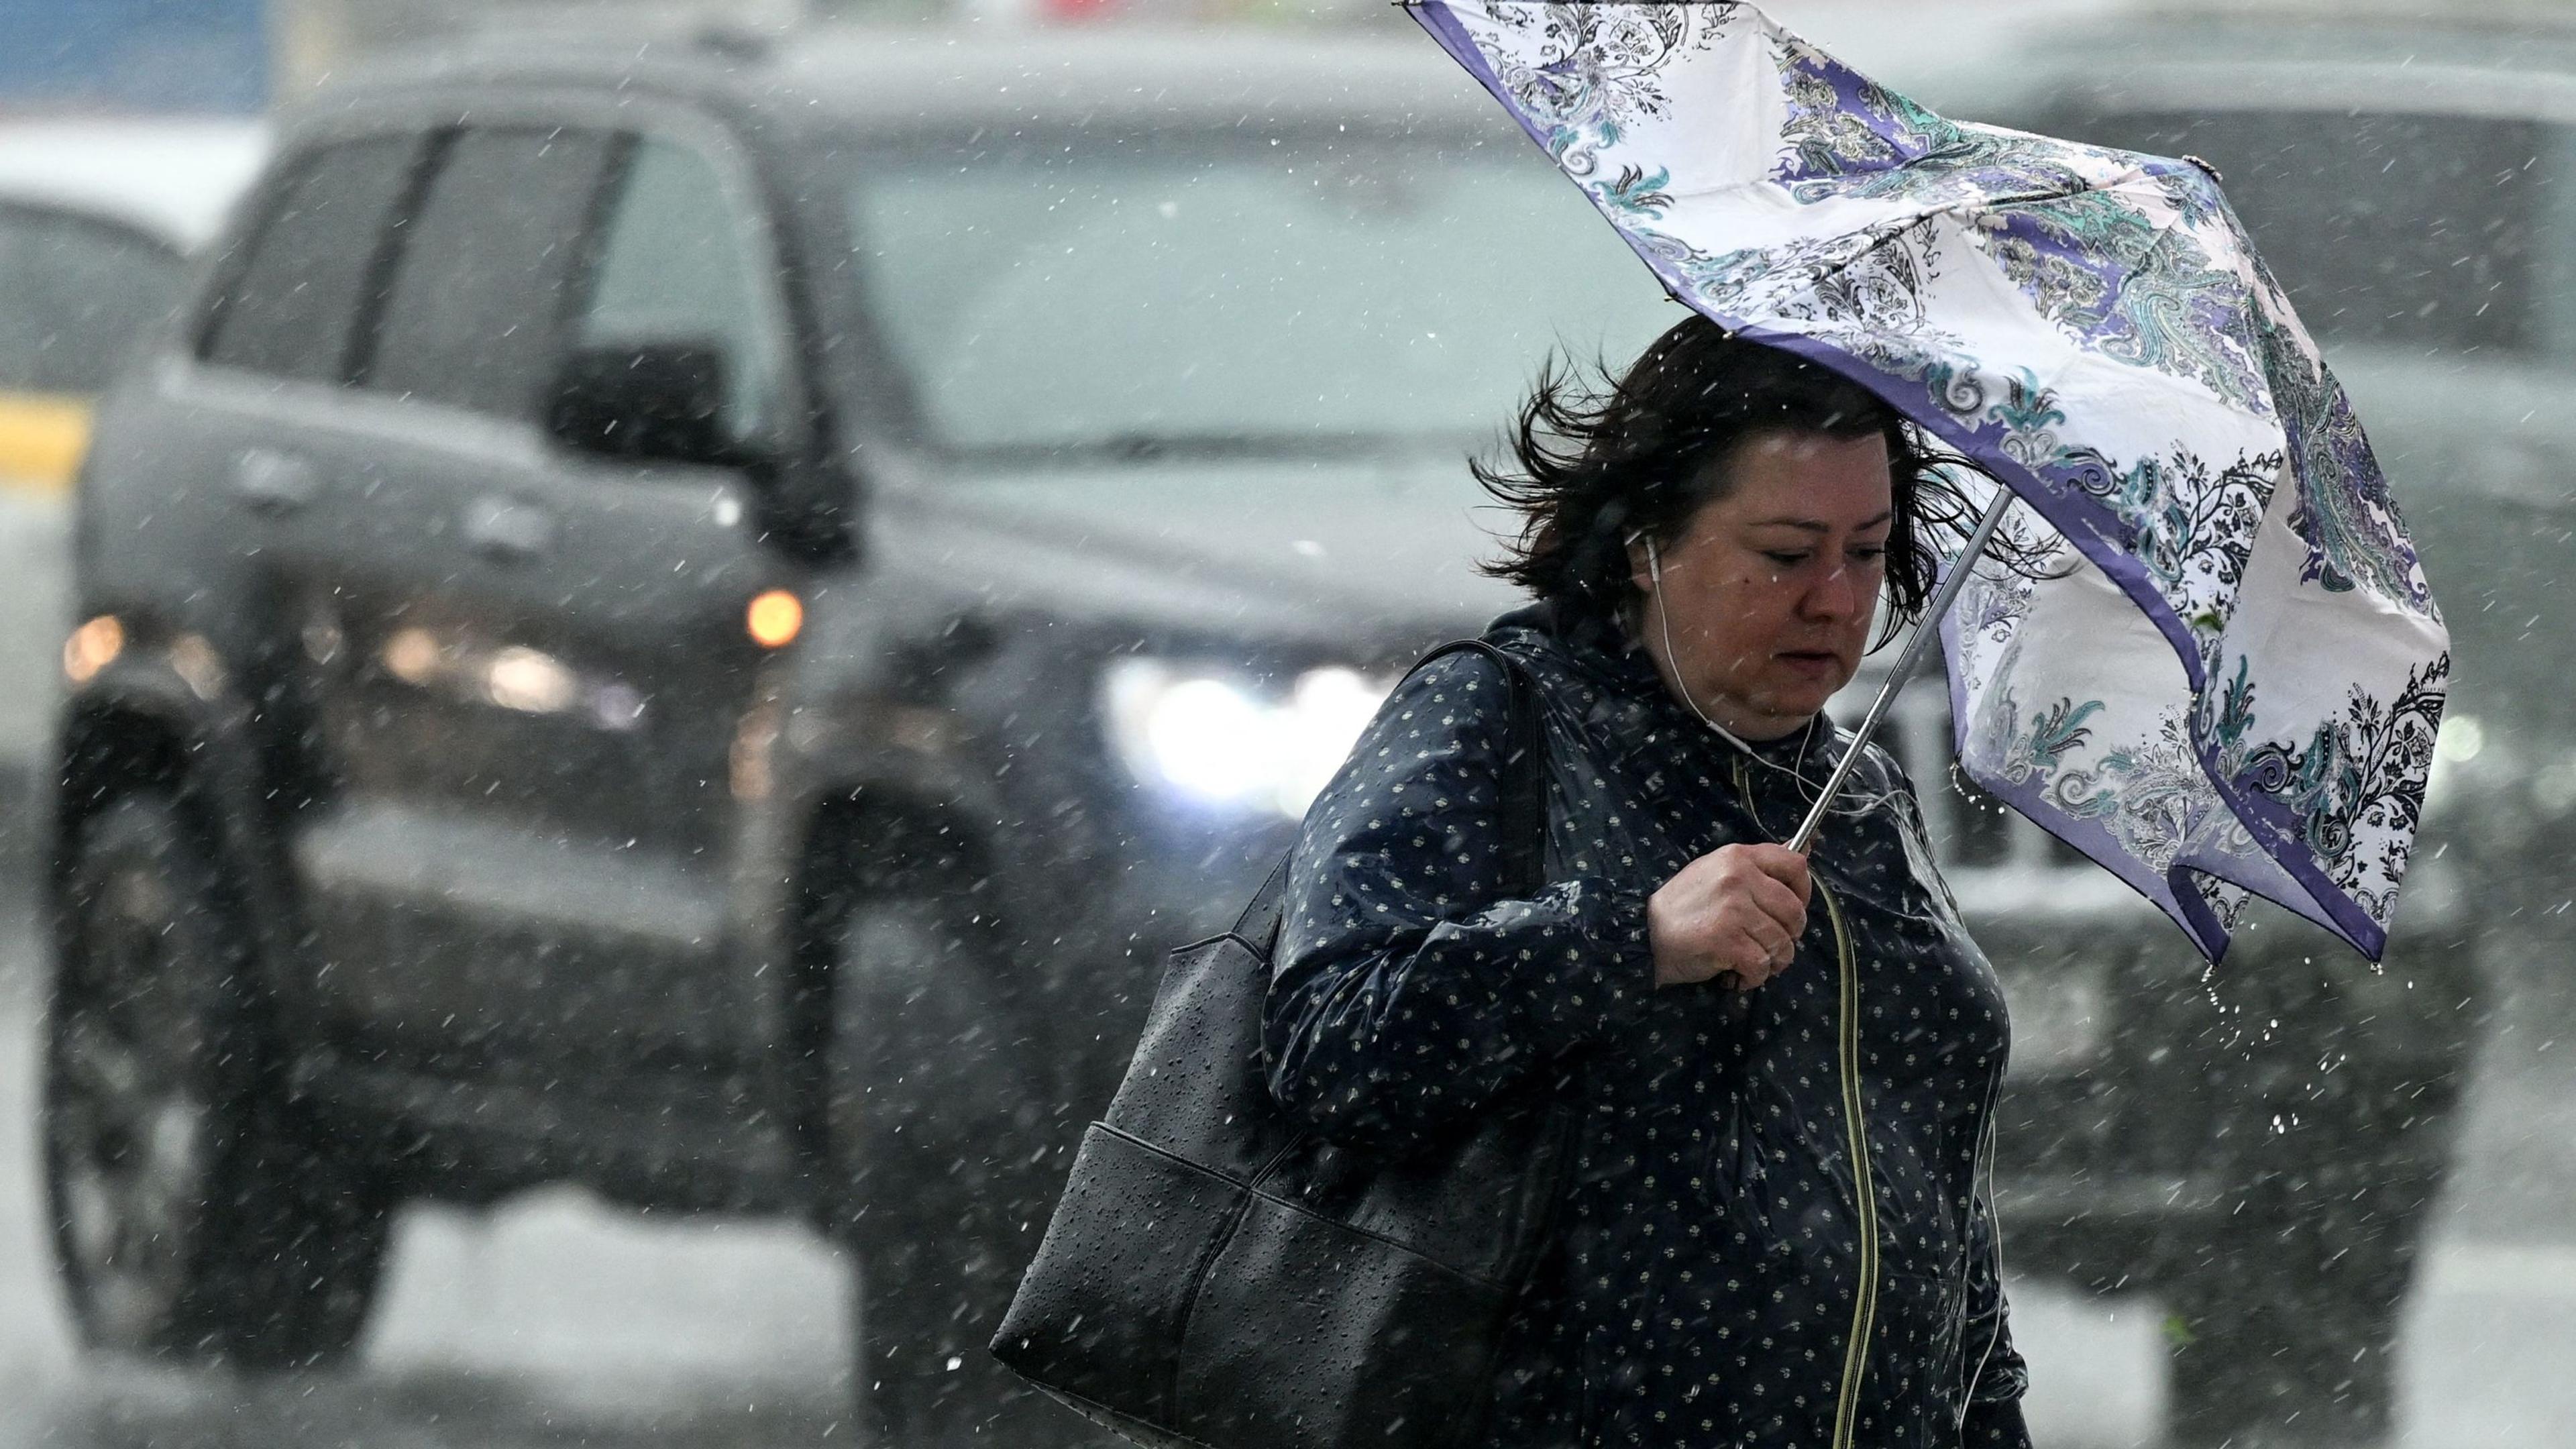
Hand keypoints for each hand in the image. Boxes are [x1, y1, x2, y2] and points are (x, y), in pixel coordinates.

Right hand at [1646, 843, 1810, 990]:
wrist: (1644, 933)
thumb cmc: (1685, 905)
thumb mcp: (1718, 870)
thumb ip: (1758, 865)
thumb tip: (1808, 845)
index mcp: (1738, 857)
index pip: (1795, 864)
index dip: (1804, 891)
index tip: (1793, 908)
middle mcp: (1738, 878)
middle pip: (1795, 912)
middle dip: (1789, 936)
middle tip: (1769, 944)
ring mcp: (1733, 910)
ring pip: (1782, 943)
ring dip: (1772, 961)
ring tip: (1752, 963)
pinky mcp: (1727, 941)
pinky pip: (1762, 965)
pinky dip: (1754, 977)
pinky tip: (1737, 974)